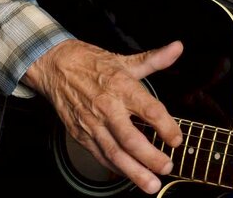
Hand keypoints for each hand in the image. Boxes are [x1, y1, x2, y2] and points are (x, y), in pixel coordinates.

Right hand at [23, 39, 184, 194]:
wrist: (54, 66)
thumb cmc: (90, 63)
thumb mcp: (124, 60)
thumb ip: (155, 59)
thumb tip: (177, 48)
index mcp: (121, 86)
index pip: (148, 108)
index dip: (165, 125)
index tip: (177, 139)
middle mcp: (107, 106)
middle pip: (130, 137)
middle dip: (150, 156)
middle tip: (166, 167)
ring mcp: (92, 122)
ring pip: (114, 152)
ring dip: (134, 171)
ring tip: (151, 184)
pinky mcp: (81, 133)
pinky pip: (100, 155)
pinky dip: (116, 168)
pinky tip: (130, 176)